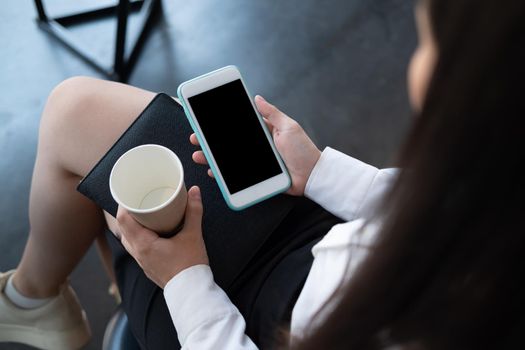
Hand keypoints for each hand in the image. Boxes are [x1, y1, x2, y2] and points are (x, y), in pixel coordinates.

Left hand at [116, 186, 208, 288]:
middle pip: (123, 229)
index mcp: (144, 244)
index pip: (123, 220)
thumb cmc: (190, 266)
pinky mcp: (149, 268)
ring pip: (129, 240)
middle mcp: (138, 254)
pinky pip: (137, 249)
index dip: (123, 205)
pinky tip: (151, 234)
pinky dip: (139, 238)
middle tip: (138, 202)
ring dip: (132, 227)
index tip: (130, 195)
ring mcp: (142, 262)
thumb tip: (194, 191)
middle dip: (128, 214)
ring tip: (143, 216)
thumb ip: (194, 211)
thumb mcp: (193, 234)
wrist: (192, 292)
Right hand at [190, 95, 320, 195]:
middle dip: (210, 140)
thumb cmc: (303, 151)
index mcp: (263, 133)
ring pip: (228, 159)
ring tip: (200, 154)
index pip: (239, 126)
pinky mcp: (256, 177)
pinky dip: (223, 175)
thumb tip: (257, 98)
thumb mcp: (289, 127)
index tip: (206, 120)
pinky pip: (236, 176)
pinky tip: (213, 172)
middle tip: (197, 137)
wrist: (313, 176)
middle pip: (228, 142)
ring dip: (211, 157)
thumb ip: (272, 114)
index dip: (222, 123)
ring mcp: (254, 162)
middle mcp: (256, 147)